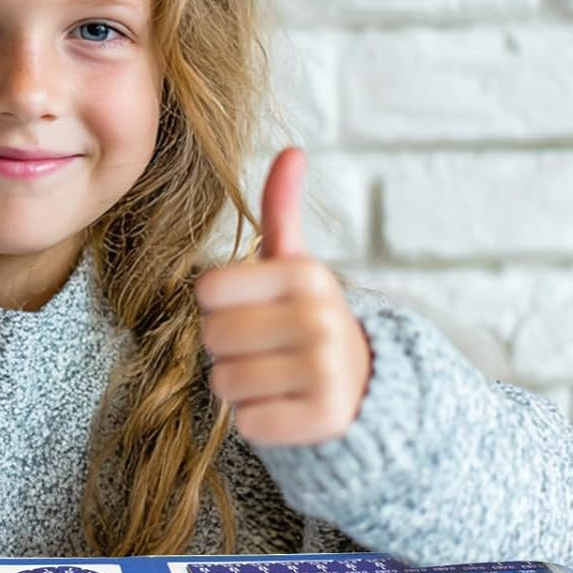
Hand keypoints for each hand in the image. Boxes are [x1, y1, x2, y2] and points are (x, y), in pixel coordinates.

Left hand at [195, 147, 371, 448]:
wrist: (364, 387)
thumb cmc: (306, 319)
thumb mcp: (295, 265)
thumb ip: (282, 211)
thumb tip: (291, 149)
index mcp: (305, 274)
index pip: (208, 291)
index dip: (220, 306)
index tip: (254, 310)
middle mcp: (320, 317)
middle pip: (212, 337)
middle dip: (227, 348)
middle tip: (266, 349)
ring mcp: (326, 369)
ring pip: (224, 383)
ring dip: (240, 387)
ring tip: (275, 377)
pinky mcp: (324, 418)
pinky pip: (247, 423)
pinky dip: (258, 421)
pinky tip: (287, 408)